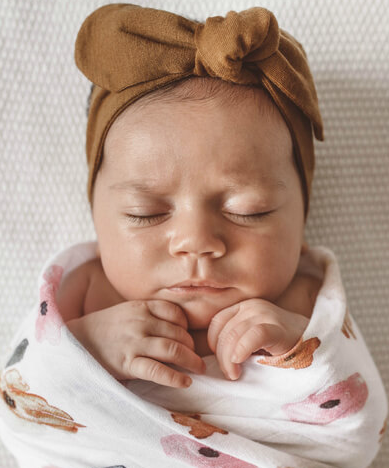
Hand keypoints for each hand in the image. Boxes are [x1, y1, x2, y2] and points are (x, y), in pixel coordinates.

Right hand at [66, 300, 205, 387]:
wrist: (75, 341)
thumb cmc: (105, 328)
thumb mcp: (127, 311)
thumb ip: (150, 314)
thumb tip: (177, 327)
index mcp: (141, 307)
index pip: (175, 313)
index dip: (186, 326)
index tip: (187, 336)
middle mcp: (140, 322)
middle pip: (178, 333)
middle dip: (191, 347)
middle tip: (196, 357)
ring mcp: (134, 342)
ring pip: (173, 350)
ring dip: (191, 361)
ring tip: (199, 369)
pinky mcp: (128, 363)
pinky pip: (157, 371)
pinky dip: (175, 378)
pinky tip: (185, 382)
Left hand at [207, 298, 308, 380]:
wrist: (317, 348)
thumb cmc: (281, 348)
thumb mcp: (253, 339)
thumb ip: (235, 339)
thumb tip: (211, 357)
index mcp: (244, 307)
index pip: (216, 322)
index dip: (213, 343)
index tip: (223, 361)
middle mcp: (253, 307)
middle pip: (224, 331)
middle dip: (221, 356)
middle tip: (231, 374)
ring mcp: (266, 315)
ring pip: (234, 335)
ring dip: (229, 359)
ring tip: (236, 374)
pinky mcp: (279, 328)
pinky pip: (254, 335)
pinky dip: (242, 349)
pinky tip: (241, 362)